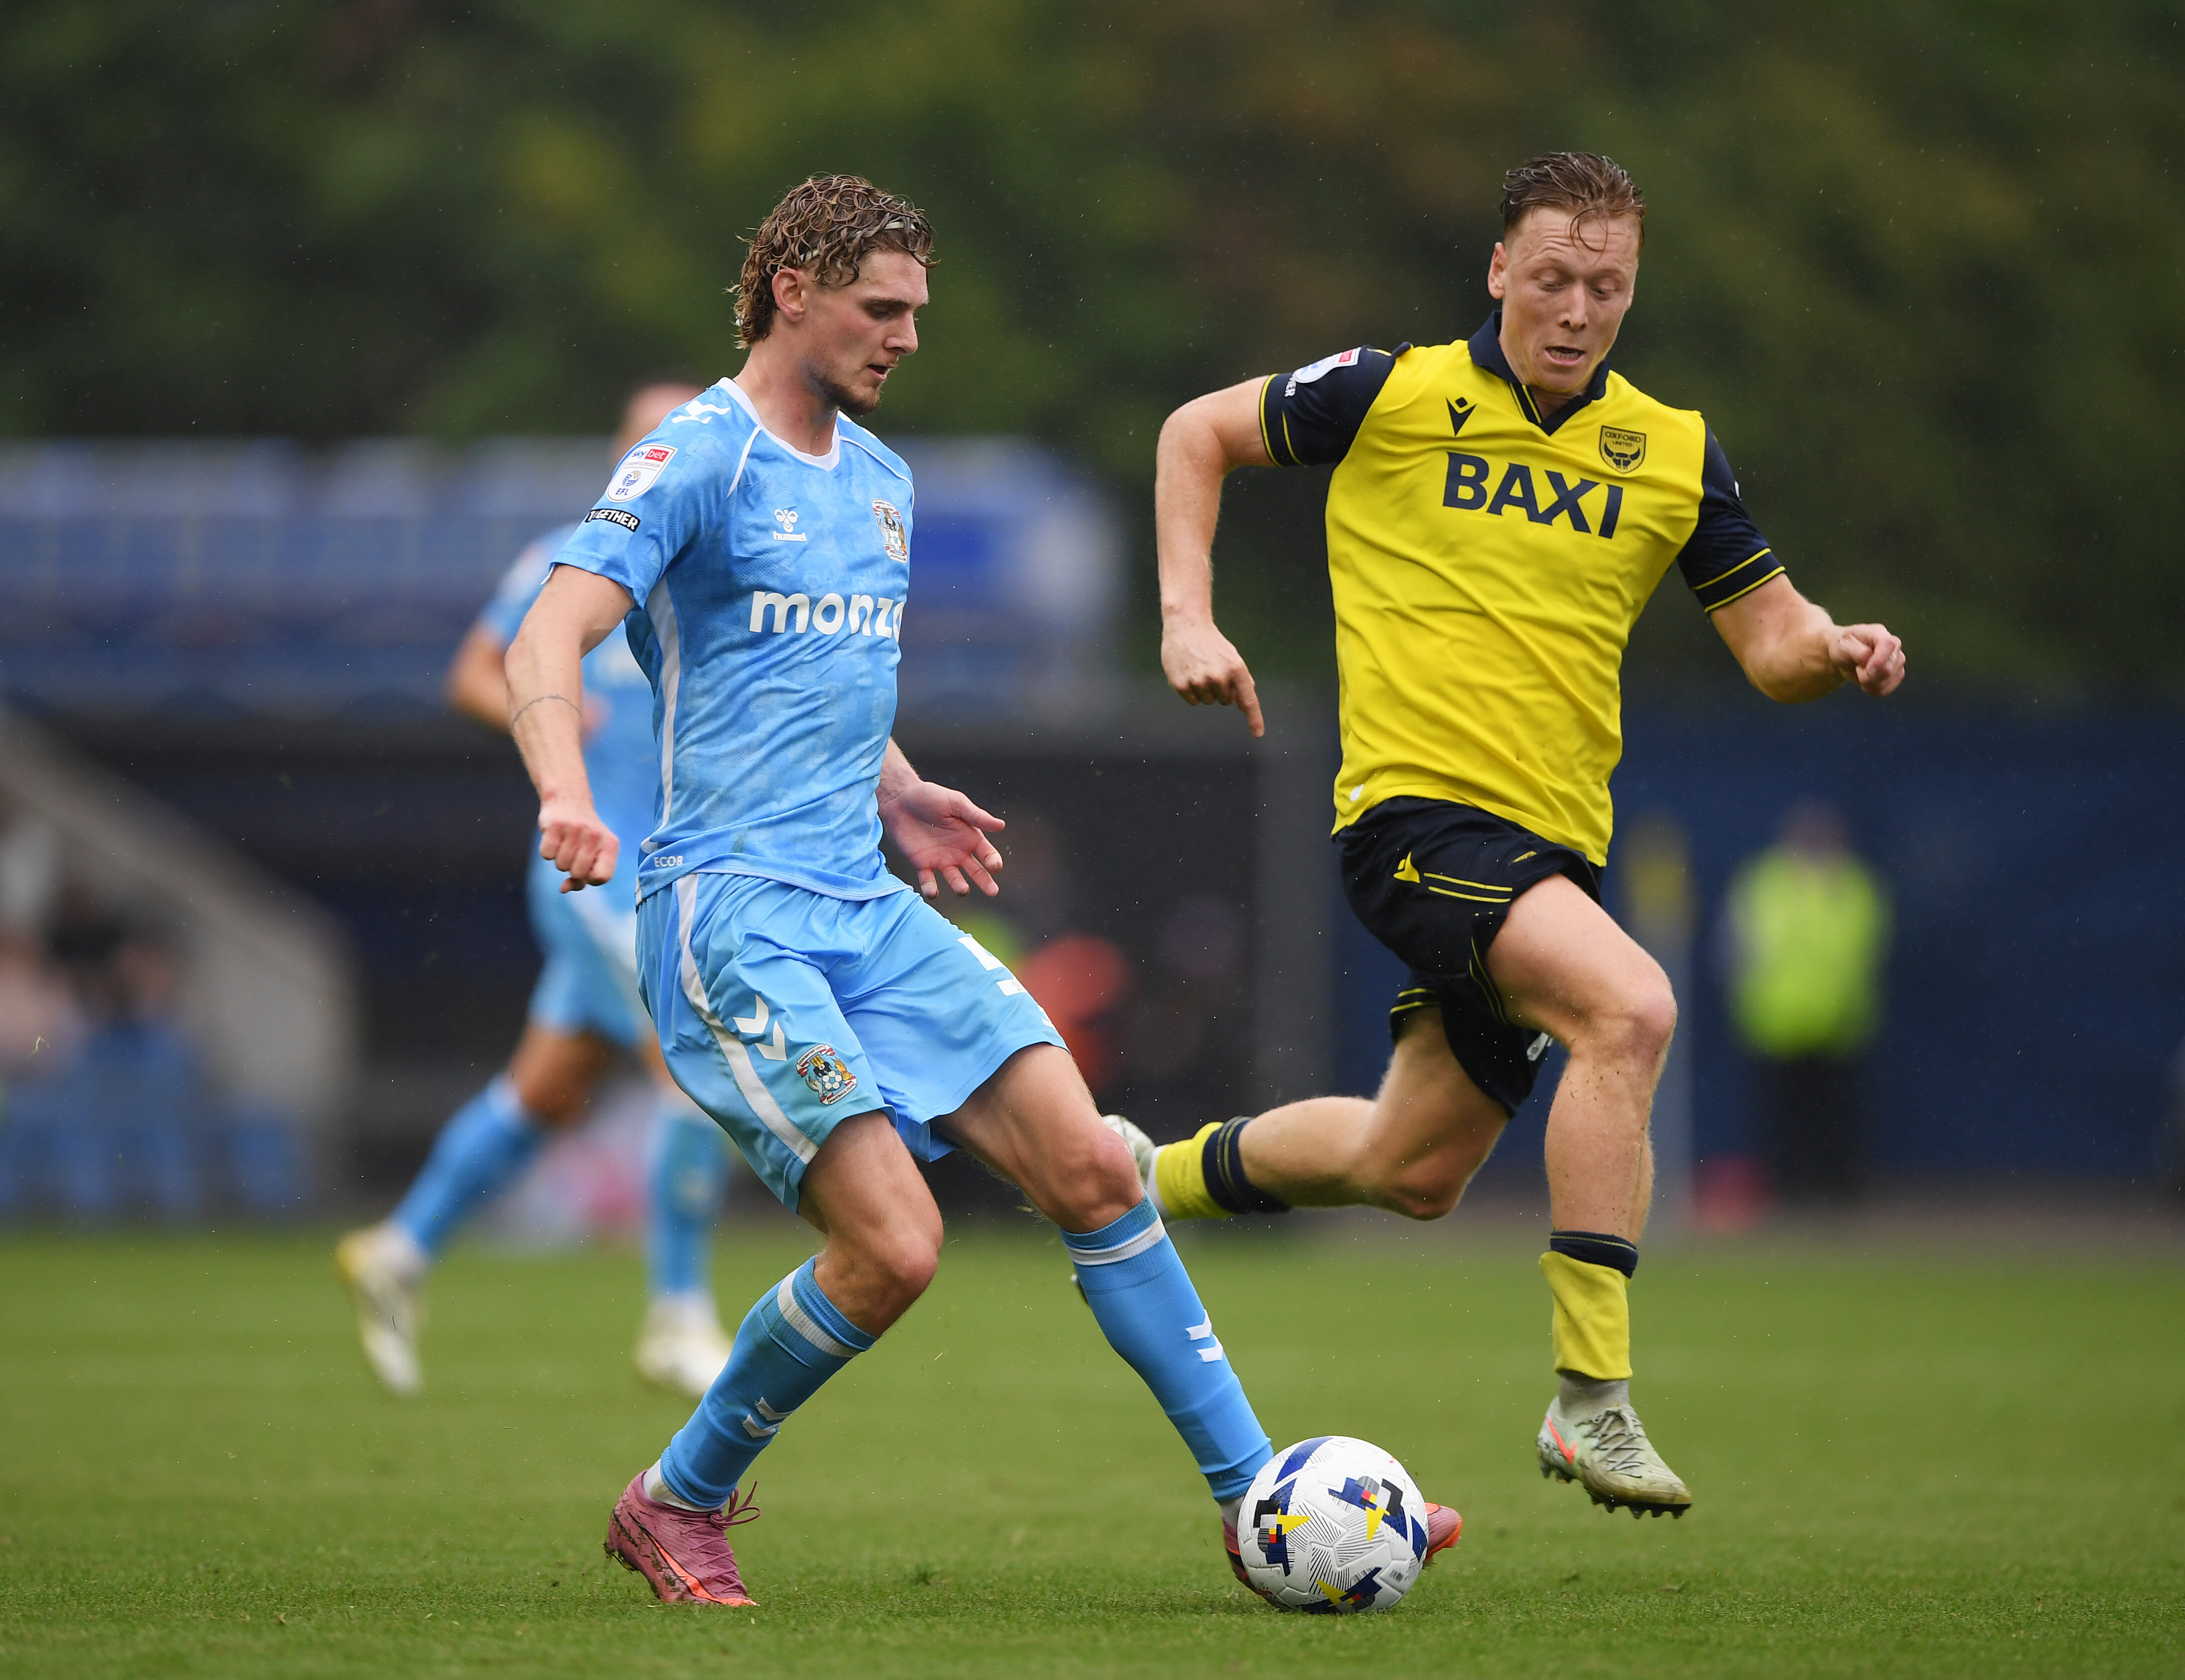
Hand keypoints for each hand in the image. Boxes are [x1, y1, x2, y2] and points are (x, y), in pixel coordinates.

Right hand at [538, 793, 617, 891]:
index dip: (590, 879)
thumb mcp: (593, 852)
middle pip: (579, 873)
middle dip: (572, 870)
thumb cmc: (583, 835)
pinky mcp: (555, 825)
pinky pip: (547, 855)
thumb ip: (584, 876)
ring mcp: (575, 829)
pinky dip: (547, 852)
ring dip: (559, 860)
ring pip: (561, 866)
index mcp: (610, 844)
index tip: (586, 870)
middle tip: (573, 855)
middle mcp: (595, 836)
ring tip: (565, 844)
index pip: (603, 877)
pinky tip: (554, 839)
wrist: (569, 800)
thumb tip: (564, 889)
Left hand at [880, 778, 1004, 897]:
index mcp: (970, 836)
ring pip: (954, 879)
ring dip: (959, 886)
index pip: (986, 853)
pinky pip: (928, 880)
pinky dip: (931, 889)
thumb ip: (976, 816)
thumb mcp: (955, 802)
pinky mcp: (921, 864)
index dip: (992, 861)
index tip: (995, 866)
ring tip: (963, 889)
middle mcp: (958, 851)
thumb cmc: (930, 796)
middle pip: (976, 871)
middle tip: (993, 891)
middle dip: (985, 881)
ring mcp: (940, 859)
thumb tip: (1001, 825)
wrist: (899, 799)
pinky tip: (933, 892)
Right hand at [1160, 617, 1263, 735]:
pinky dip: (1192, 692)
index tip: (1258, 733)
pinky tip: (1189, 674)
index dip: (1254, 718)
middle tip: (1212, 670)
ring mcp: (1199, 681)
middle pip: (1225, 701)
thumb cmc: (1212, 643)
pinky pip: (1193, 702)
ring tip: (1199, 669)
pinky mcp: (1181, 685)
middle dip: (1221, 690)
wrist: (1186, 625)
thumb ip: (1242, 682)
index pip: (1248, 699)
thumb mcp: (1233, 658)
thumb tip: (1241, 707)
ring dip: (1206, 691)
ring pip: (1208, 702)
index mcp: (1236, 668)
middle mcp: (1219, 676)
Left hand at [1831, 623, 1905, 695]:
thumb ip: (1858, 652)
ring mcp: (1897, 660)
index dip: (1879, 660)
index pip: (1889, 644)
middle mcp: (1893, 646)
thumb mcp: (1842, 645)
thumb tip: (1871, 661)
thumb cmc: (1843, 646)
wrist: (1844, 653)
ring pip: (1888, 681)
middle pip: (1888, 669)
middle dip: (1868, 676)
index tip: (1866, 668)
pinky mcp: (1896, 674)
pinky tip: (1867, 681)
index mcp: (1879, 633)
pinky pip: (1886, 690)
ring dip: (1870, 683)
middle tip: (1857, 668)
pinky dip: (1873, 689)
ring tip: (1861, 672)